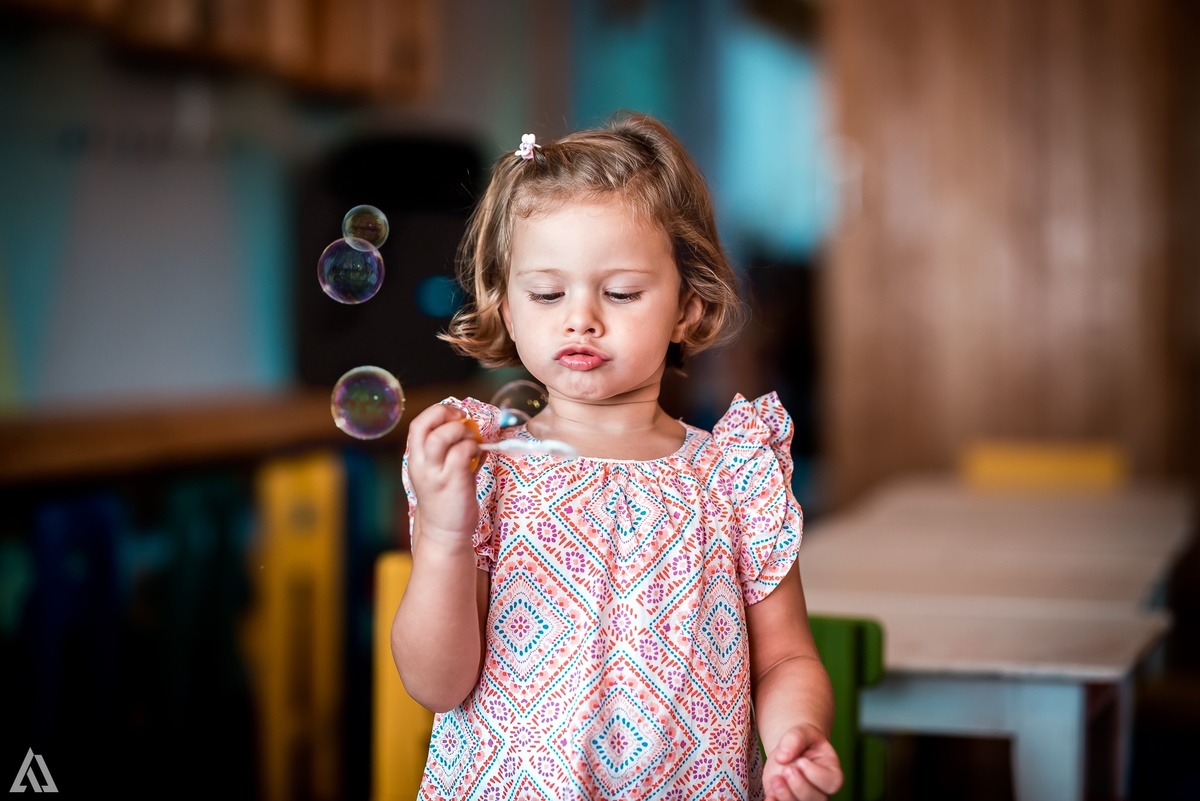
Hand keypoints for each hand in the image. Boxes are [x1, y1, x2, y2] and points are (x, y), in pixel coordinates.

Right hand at [405, 403, 482, 548]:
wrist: (444, 533)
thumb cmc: (447, 499)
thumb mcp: (441, 470)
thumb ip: (451, 449)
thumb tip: (473, 429)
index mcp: (416, 459)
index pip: (417, 424)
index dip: (438, 412)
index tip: (457, 415)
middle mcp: (420, 464)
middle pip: (424, 424)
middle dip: (447, 414)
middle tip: (465, 422)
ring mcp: (435, 474)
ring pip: (441, 436)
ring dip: (461, 432)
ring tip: (472, 442)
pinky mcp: (452, 482)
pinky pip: (461, 453)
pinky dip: (473, 448)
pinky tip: (478, 456)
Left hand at [762, 725, 842, 800]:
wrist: (789, 751)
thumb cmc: (803, 742)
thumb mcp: (803, 732)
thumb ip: (796, 738)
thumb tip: (782, 756)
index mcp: (832, 774)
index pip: (830, 782)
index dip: (814, 774)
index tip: (801, 761)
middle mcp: (821, 792)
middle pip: (815, 799)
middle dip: (799, 786)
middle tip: (786, 770)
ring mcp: (803, 800)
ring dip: (785, 796)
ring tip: (775, 779)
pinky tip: (769, 797)